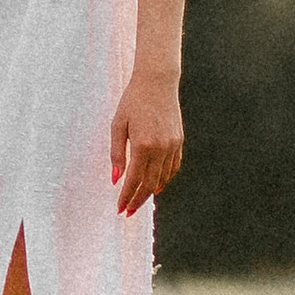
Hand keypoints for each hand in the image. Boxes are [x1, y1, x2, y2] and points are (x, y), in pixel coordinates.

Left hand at [110, 72, 182, 215]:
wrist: (157, 82)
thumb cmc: (132, 101)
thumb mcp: (117, 125)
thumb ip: (117, 153)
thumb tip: (116, 179)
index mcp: (143, 145)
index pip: (134, 180)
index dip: (126, 197)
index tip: (119, 209)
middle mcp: (161, 148)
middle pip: (150, 184)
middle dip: (138, 200)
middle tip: (128, 212)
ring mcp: (172, 145)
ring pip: (163, 178)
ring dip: (151, 192)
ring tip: (139, 200)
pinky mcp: (179, 141)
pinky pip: (173, 167)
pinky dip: (165, 179)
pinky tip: (156, 185)